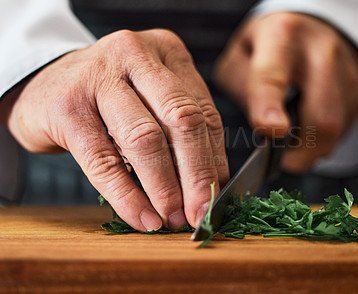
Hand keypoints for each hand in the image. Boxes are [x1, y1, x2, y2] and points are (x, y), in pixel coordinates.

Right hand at [1, 29, 228, 230]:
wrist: (44, 86)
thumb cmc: (108, 98)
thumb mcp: (150, 100)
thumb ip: (180, 133)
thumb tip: (211, 185)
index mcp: (166, 51)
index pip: (203, 112)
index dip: (214, 160)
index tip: (216, 196)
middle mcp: (136, 54)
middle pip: (181, 120)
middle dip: (196, 174)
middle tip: (201, 213)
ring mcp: (98, 76)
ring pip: (145, 139)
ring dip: (164, 188)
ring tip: (172, 218)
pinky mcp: (68, 106)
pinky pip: (104, 161)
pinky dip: (127, 196)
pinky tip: (142, 217)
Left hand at [214, 13, 357, 171]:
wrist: (305, 28)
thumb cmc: (265, 48)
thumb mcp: (238, 60)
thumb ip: (242, 91)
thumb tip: (264, 131)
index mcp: (279, 38)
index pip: (271, 78)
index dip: (270, 108)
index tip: (272, 131)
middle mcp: (319, 51)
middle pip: (322, 117)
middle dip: (302, 152)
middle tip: (285, 162)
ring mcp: (344, 70)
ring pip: (337, 129)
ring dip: (313, 148)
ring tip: (294, 141)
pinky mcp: (357, 89)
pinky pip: (344, 129)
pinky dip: (324, 139)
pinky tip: (308, 128)